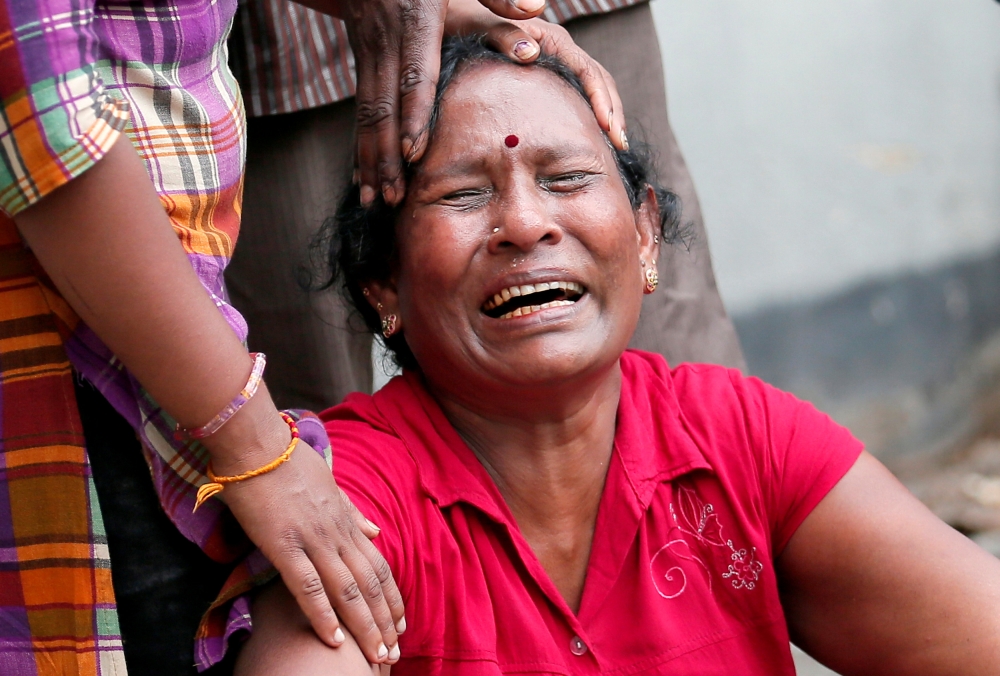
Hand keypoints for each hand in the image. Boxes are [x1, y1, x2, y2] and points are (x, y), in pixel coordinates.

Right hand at [209, 392, 404, 664]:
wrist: (256, 443)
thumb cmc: (288, 461)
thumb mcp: (330, 484)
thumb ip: (353, 512)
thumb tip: (378, 531)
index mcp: (345, 520)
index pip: (378, 565)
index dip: (391, 597)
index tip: (400, 623)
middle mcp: (336, 533)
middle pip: (370, 584)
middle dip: (384, 622)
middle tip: (394, 654)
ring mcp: (313, 540)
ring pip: (349, 591)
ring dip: (365, 627)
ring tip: (376, 656)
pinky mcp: (284, 546)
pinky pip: (309, 587)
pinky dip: (324, 616)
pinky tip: (334, 641)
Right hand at [336, 0, 548, 205]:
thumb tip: (536, 11)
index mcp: (416, 25)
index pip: (415, 78)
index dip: (414, 117)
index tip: (414, 154)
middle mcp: (388, 46)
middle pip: (384, 108)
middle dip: (386, 155)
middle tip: (392, 196)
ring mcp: (371, 57)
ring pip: (367, 115)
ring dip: (369, 161)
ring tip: (374, 201)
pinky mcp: (364, 66)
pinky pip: (360, 114)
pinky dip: (360, 150)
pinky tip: (362, 182)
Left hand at [444, 0, 626, 152]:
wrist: (453, 23)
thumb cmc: (462, 25)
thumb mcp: (479, 27)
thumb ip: (503, 35)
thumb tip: (530, 52)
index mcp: (548, 38)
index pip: (587, 70)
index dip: (601, 100)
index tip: (608, 128)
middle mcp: (558, 48)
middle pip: (599, 79)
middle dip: (613, 112)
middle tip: (619, 146)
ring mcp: (556, 61)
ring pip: (594, 88)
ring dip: (608, 115)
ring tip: (615, 147)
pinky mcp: (549, 74)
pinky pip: (579, 94)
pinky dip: (591, 114)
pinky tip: (592, 138)